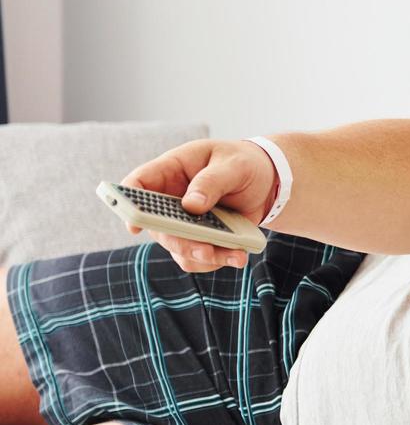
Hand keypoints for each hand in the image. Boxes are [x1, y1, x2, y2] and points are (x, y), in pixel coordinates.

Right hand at [120, 138, 277, 272]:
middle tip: (205, 249)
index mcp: (171, 170)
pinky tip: (238, 254)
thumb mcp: (234, 164)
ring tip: (236, 255)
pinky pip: (197, 258)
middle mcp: (170, 199)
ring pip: (178, 248)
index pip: (139, 183)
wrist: (266, 181)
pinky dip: (217, 261)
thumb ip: (211, 181)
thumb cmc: (242, 163)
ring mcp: (182, 222)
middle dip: (180, 242)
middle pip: (158, 227)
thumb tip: (191, 205)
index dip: (128, 203)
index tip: (135, 225)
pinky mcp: (200, 238)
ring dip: (204, 256)